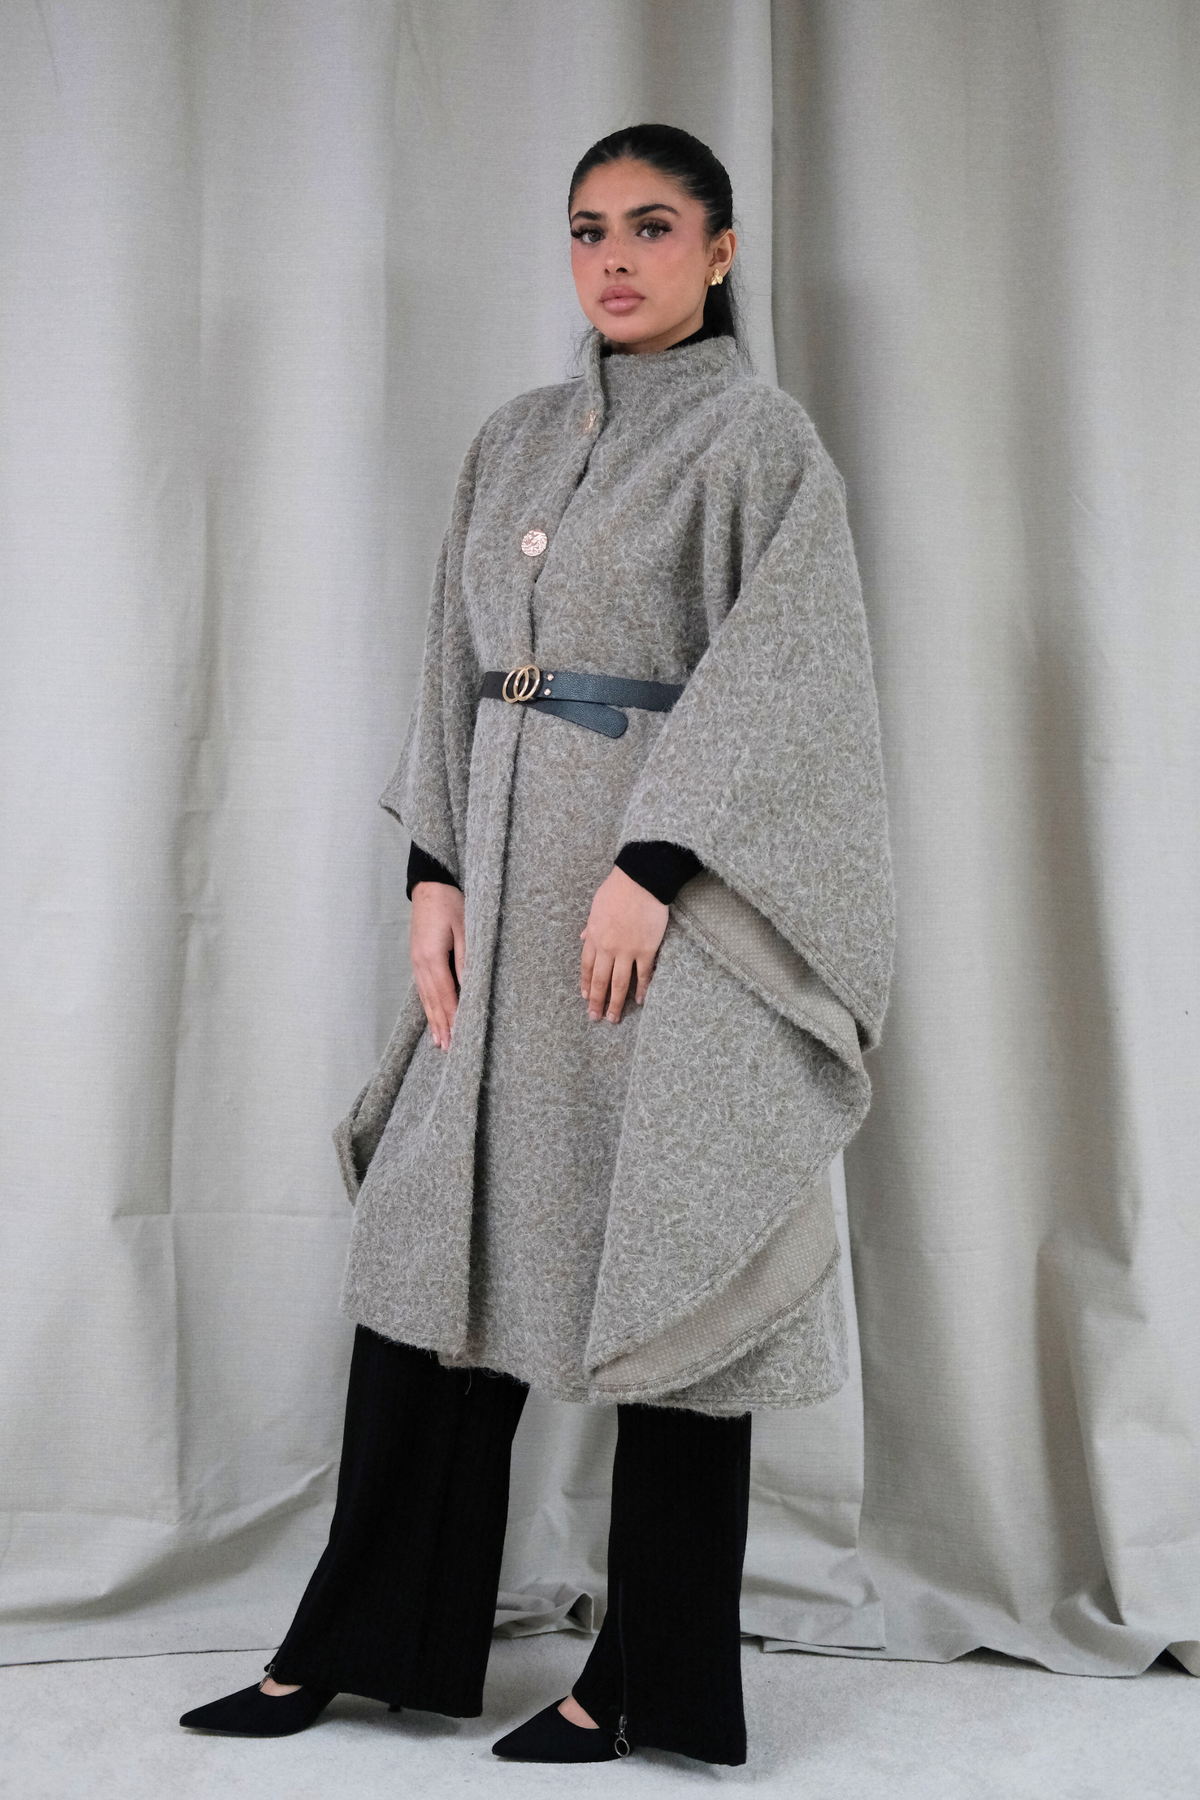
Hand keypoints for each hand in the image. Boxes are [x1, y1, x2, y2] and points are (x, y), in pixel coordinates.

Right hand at [410, 882, 465, 1050]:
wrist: (430, 884)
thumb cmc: (452, 902)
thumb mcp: (465, 928)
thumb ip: (466, 959)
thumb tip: (469, 987)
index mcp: (432, 957)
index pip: (446, 995)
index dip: (453, 1017)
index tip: (460, 1038)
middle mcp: (420, 964)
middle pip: (433, 1001)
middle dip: (442, 1026)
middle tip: (449, 1050)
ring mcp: (416, 962)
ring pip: (426, 998)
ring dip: (434, 1021)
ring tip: (440, 1042)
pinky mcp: (417, 959)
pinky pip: (422, 989)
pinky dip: (428, 1006)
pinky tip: (432, 1017)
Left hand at [579, 865, 668, 1022]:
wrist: (640, 880)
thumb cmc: (617, 889)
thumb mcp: (596, 906)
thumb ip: (591, 926)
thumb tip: (583, 936)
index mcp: (594, 937)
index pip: (586, 967)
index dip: (585, 984)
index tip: (585, 997)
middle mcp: (608, 947)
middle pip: (600, 980)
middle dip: (597, 1001)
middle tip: (595, 1017)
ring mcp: (627, 950)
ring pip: (619, 983)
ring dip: (616, 1003)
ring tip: (614, 1018)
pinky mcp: (646, 949)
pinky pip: (643, 974)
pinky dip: (642, 989)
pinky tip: (640, 1000)